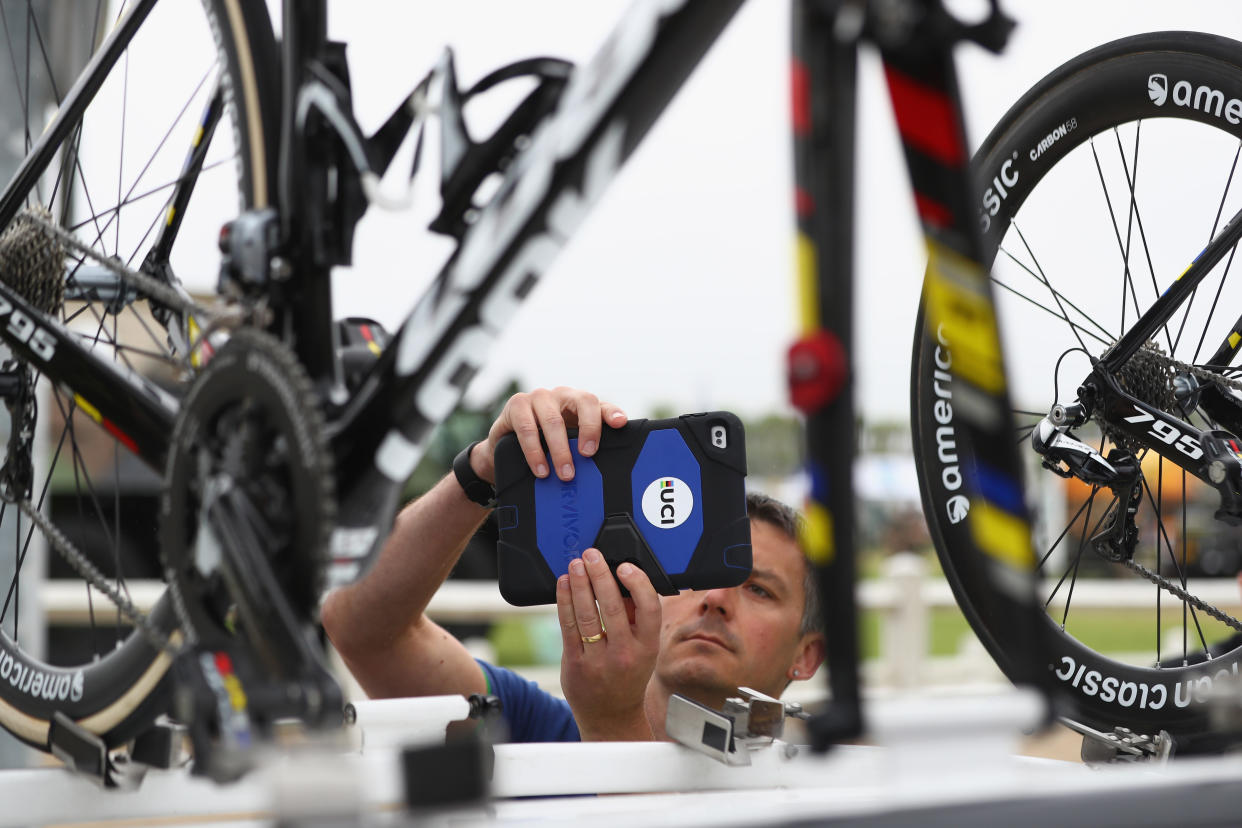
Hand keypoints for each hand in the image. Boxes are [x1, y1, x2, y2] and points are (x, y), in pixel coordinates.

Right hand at [469, 387, 626, 484]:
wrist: (505, 444)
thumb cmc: (544, 443)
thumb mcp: (568, 444)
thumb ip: (584, 450)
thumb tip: (602, 475)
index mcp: (579, 403)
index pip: (600, 404)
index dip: (611, 412)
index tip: (620, 424)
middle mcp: (562, 395)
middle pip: (583, 403)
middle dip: (588, 431)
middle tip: (588, 456)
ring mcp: (539, 397)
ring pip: (554, 420)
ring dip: (560, 450)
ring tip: (565, 474)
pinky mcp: (517, 404)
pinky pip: (527, 429)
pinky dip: (535, 452)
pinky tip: (541, 469)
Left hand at [556, 547, 660, 740]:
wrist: (611, 716)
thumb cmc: (628, 673)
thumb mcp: (643, 648)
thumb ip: (635, 616)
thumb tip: (621, 577)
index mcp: (647, 646)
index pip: (649, 609)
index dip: (637, 584)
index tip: (624, 566)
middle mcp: (625, 654)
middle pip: (612, 607)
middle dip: (600, 575)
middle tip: (592, 555)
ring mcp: (598, 661)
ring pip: (587, 615)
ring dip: (580, 584)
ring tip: (575, 564)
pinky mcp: (575, 664)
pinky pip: (568, 627)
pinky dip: (565, 601)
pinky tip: (564, 585)